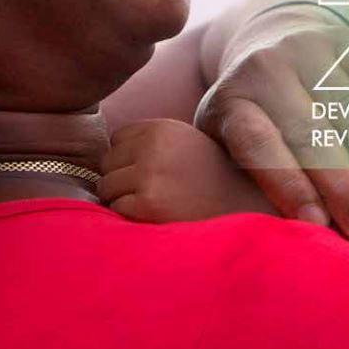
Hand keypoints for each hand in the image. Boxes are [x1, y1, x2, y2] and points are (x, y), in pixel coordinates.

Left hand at [99, 118, 272, 222]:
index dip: (128, 159)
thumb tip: (104, 156)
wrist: (244, 211)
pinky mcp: (148, 204)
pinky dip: (130, 219)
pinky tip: (156, 219)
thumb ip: (151, 143)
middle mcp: (154, 147)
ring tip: (154, 206)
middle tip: (151, 194)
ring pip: (106, 188)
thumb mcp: (185, 146)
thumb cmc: (211, 182)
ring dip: (122, 200)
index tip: (149, 173)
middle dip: (121, 180)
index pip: (117, 139)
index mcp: (163, 129)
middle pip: (107, 163)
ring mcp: (150, 175)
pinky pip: (116, 211)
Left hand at [195, 6, 348, 243]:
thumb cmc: (250, 119)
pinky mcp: (339, 35)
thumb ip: (239, 182)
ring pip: (347, 99)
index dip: (286, 183)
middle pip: (306, 128)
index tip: (317, 225)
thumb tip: (279, 243)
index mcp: (230, 101)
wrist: (263, 42)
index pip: (256, 143)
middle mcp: (264, 67)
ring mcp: (304, 46)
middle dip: (341, 182)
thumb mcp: (224, 144)